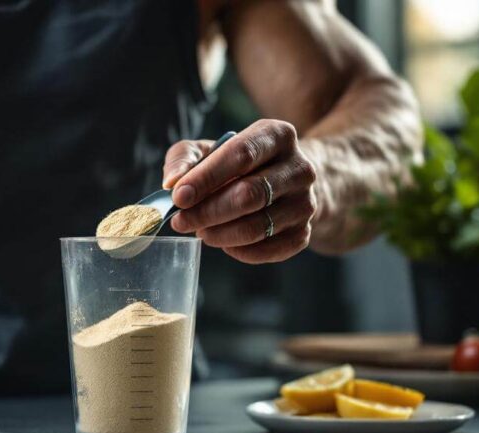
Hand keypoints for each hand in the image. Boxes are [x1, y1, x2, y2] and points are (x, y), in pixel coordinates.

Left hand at [162, 119, 316, 263]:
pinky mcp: (304, 233)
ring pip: (256, 226)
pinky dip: (237, 251)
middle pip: (249, 195)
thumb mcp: (210, 149)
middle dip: (207, 212)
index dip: (206, 178)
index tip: (178, 197)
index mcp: (277, 135)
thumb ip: (184, 158)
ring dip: (219, 233)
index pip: (241, 155)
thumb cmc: (239, 164)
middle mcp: (299, 168)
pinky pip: (266, 250)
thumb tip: (172, 183)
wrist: (286, 182)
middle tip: (180, 221)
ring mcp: (306, 203)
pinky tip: (224, 241)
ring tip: (200, 230)